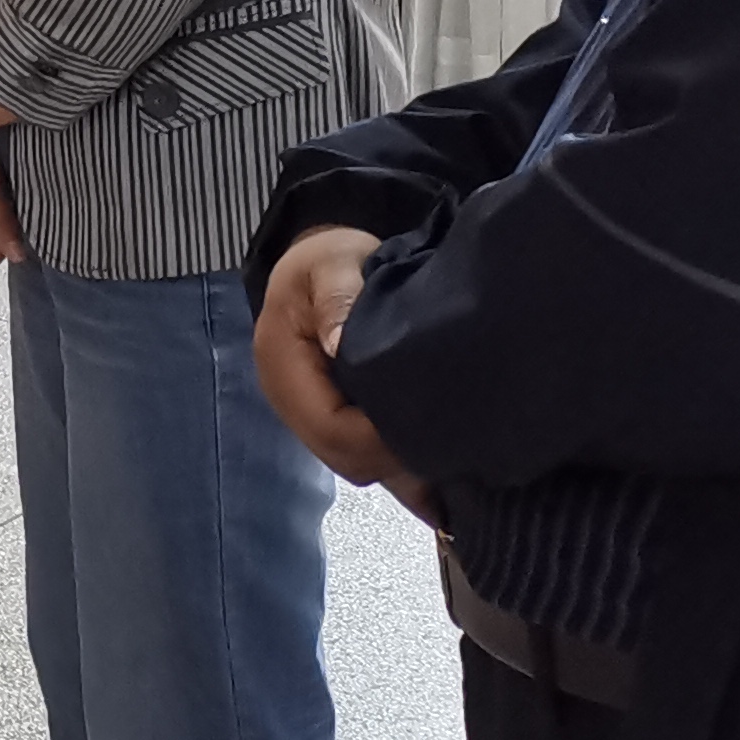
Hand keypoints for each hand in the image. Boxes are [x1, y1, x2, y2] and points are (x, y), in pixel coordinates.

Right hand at [252, 225, 435, 519]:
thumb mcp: (332, 264)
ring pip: (352, 462)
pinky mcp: (329, 416)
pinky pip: (360, 454)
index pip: (329, 426)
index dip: (378, 439)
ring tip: (454, 478)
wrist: (317, 264)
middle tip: (456, 459)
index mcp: (283, 367)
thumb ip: (336, 298)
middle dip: (394, 461)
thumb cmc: (325, 262)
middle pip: (341, 455)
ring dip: (399, 470)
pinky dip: (396, 465)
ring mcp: (308, 414)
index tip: (432, 431)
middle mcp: (290, 401)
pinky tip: (437, 477)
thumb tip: (338, 344)